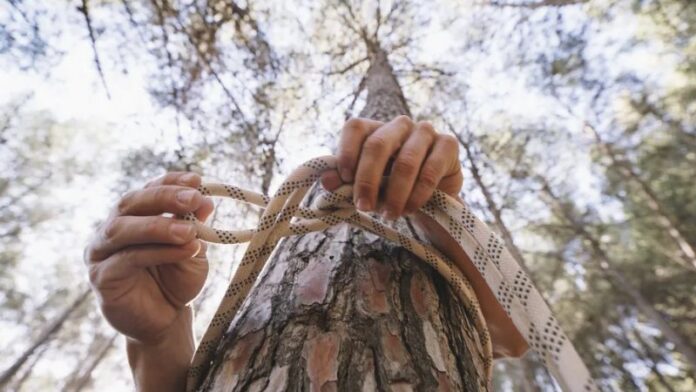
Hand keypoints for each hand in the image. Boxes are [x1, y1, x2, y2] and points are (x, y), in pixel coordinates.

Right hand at [84, 172, 213, 345]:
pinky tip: (186, 251)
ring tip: (190, 231)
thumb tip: (204, 199)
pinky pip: (128, 259)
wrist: (166, 320)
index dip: (170, 181)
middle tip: (193, 198)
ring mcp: (100, 252)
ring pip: (122, 229)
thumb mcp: (192, 249)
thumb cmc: (176, 280)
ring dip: (158, 226)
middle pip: (130, 202)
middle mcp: (112, 229)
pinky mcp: (101, 277)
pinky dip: (159, 252)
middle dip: (163, 197)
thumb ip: (194, 226)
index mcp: (133, 216)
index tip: (196, 180)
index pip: (148, 189)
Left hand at [321, 116, 527, 357]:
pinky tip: (410, 209)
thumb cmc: (392, 188)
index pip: (355, 128)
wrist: (431, 199)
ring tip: (390, 215)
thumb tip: (327, 181)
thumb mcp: (366, 186)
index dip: (346, 152)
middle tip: (364, 207)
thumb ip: (346, 181)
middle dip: (367, 180)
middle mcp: (399, 125)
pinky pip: (430, 170)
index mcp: (374, 129)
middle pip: (378, 144)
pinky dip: (417, 195)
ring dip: (394, 193)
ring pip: (405, 161)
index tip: (343, 180)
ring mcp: (425, 132)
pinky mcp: (448, 145)